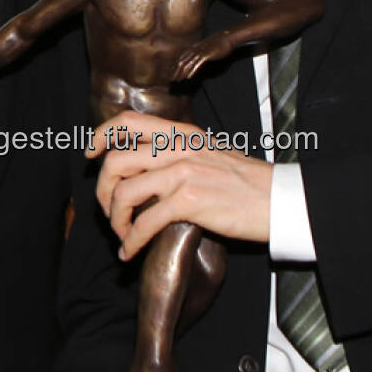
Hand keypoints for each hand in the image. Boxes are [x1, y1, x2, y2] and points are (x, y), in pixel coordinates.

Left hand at [88, 111, 271, 259]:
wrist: (279, 199)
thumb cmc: (247, 183)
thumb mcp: (211, 152)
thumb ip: (179, 154)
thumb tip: (147, 173)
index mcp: (182, 133)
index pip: (129, 120)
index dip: (101, 135)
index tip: (91, 154)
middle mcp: (178, 148)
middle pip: (115, 160)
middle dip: (103, 190)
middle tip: (109, 211)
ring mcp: (182, 172)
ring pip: (124, 192)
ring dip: (115, 221)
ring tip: (123, 236)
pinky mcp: (189, 201)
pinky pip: (144, 223)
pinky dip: (131, 242)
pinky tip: (132, 252)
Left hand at [171, 36, 229, 82]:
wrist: (226, 37)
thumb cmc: (217, 44)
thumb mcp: (205, 48)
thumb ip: (199, 53)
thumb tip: (196, 60)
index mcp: (192, 48)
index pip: (180, 59)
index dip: (174, 67)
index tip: (171, 74)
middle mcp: (194, 49)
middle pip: (181, 62)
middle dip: (176, 72)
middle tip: (171, 80)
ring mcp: (200, 52)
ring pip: (188, 64)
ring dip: (182, 73)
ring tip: (178, 80)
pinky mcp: (206, 55)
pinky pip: (197, 64)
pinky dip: (192, 71)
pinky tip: (189, 77)